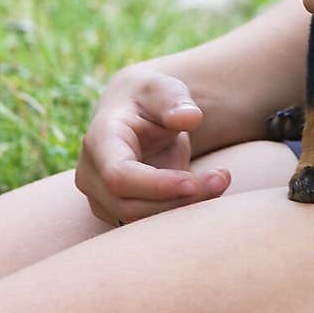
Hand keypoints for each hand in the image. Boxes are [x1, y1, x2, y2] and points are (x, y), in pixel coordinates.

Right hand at [75, 66, 230, 224]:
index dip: (155, 185)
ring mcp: (102, 197)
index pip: (118, 176)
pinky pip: (149, 224)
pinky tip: (206, 191)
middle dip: (178, 200)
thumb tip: (189, 118)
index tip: (193, 182)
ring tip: (220, 180)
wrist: (136, 114)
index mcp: (99, 140)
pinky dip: (180, 214)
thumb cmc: (150, 98)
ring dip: (183, 209)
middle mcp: (92, 174)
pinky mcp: (120, 211)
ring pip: (140, 221)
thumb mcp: (163, 88)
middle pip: (129, 206)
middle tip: (222, 179)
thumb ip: (175, 100)